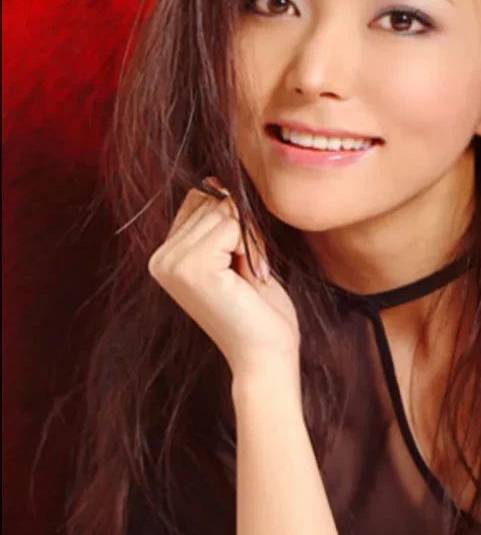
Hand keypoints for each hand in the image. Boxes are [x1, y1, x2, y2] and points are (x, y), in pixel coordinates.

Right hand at [147, 177, 300, 380]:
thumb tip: (214, 179)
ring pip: (225, 212)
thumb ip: (222, 220)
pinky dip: (250, 249)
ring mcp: (171, 262)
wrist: (265, 355)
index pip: (201, 200)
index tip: (240, 266)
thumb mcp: (237, 255)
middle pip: (213, 202)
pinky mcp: (191, 267)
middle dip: (244, 232)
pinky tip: (247, 280)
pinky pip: (232, 226)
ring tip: (246, 279)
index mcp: (165, 255)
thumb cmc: (259, 310)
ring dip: (249, 242)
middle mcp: (160, 258)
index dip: (234, 224)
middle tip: (246, 276)